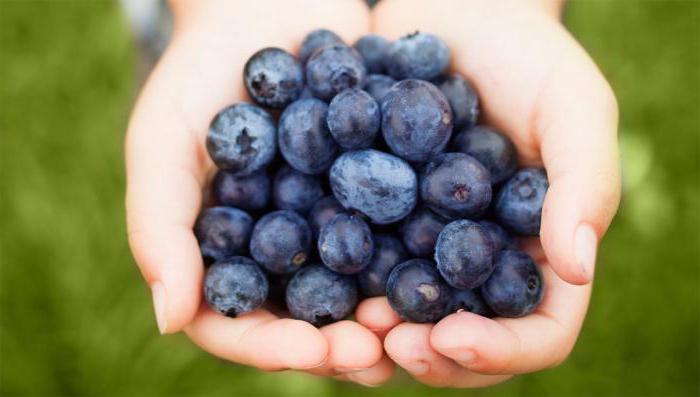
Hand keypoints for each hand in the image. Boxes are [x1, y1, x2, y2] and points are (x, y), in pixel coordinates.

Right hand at [125, 0, 393, 385]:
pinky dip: (428, 254)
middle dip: (343, 344)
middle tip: (377, 350)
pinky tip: (453, 262)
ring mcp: (337, 227)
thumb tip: (169, 321)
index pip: (242, 327)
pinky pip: (407, 234)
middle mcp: (286, 255)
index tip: (309, 348)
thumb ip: (159, 227)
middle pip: (312, 322)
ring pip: (365, 291)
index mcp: (228, 259)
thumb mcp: (163, 142)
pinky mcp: (383, 195)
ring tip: (419, 320)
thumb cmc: (199, 75)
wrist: (267, 9)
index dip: (273, 347)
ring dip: (392, 314)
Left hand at [356, 0, 620, 386]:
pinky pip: (359, 266)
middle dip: (425, 354)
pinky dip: (339, 282)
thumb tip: (579, 268)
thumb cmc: (528, 55)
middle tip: (381, 343)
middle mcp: (482, 262)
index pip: (539, 332)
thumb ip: (585, 183)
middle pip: (464, 342)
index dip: (500, 351)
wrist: (455, 12)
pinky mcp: (378, 219)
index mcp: (540, 252)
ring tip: (344, 325)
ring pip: (405, 317)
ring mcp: (426, 246)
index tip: (449, 337)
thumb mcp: (573, 106)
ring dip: (373, 335)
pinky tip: (311, 276)